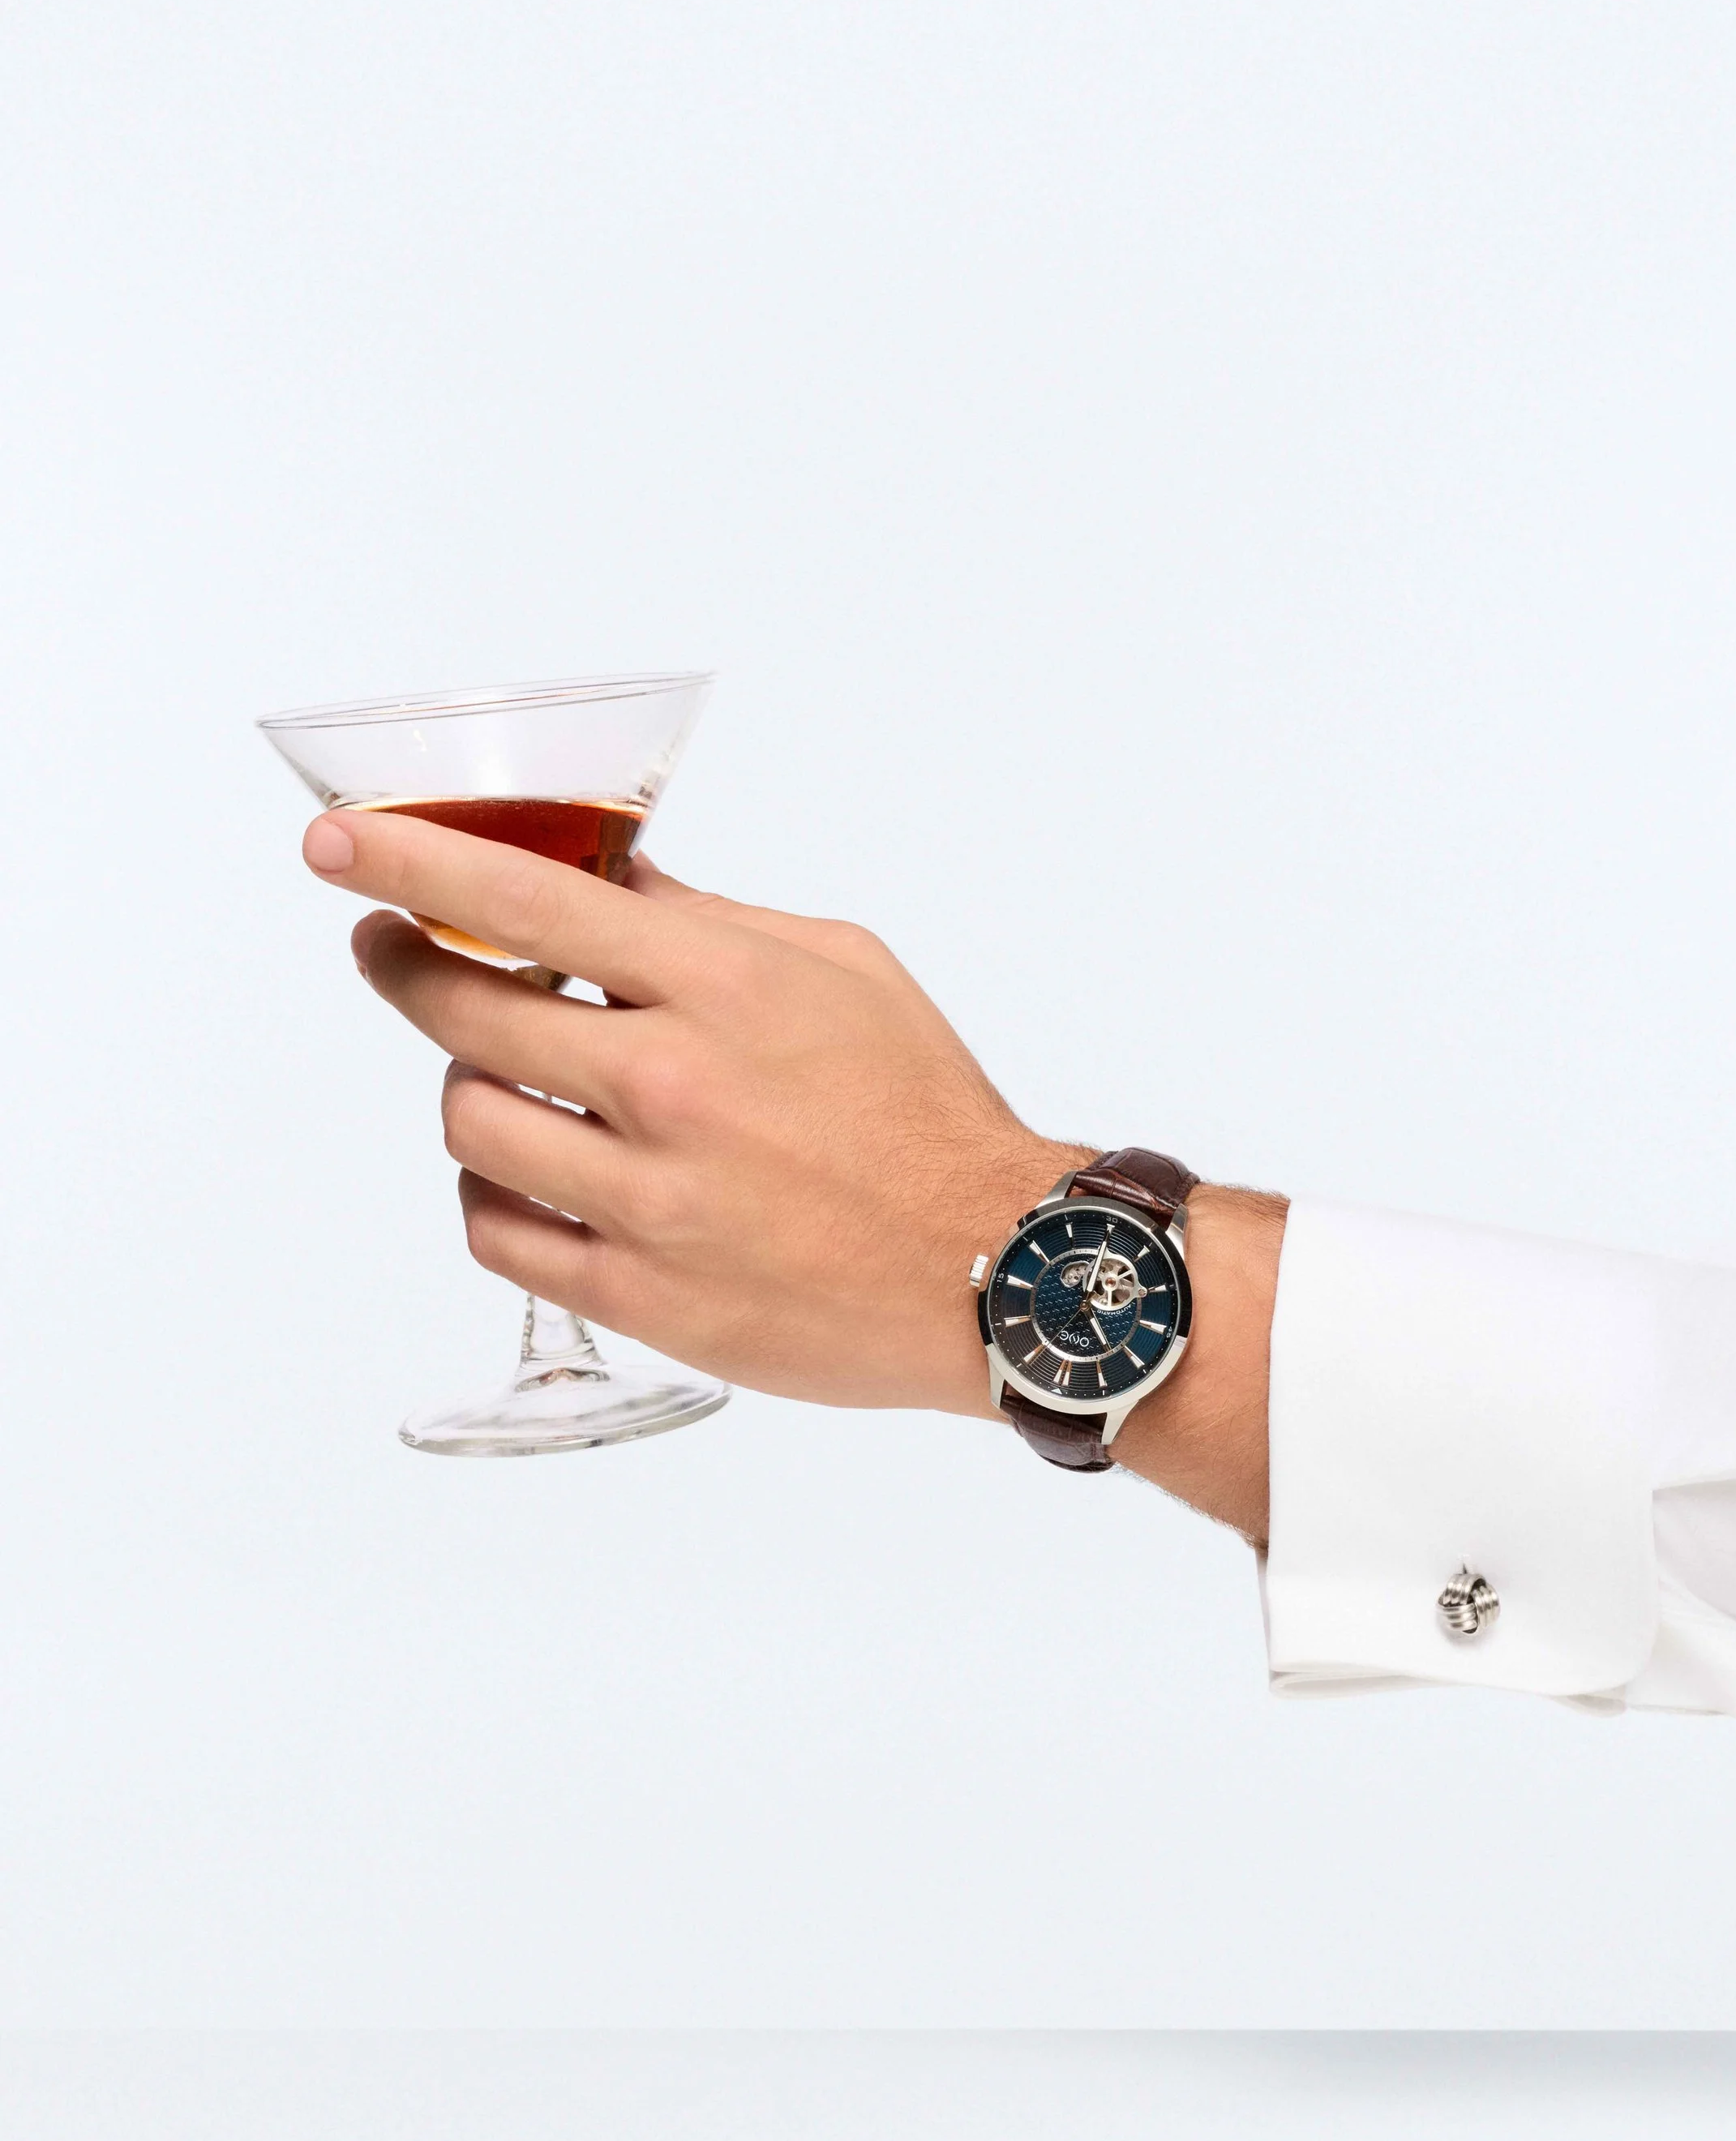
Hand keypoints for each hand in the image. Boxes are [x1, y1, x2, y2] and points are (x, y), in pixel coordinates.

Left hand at [300, 808, 1283, 1534]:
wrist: (994, 1268)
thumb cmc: (924, 1109)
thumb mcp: (839, 966)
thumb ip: (710, 923)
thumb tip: (602, 881)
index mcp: (720, 987)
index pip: (524, 900)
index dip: (410, 859)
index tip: (337, 843)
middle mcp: (671, 1088)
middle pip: (465, 1011)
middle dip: (404, 963)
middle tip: (391, 948)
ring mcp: (649, 1202)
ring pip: (470, 1123)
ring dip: (470, 1087)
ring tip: (508, 1078)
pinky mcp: (642, 1297)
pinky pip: (500, 1232)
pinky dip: (496, 1192)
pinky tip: (534, 1172)